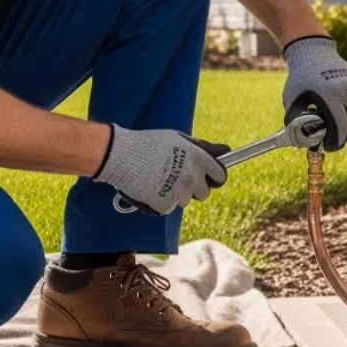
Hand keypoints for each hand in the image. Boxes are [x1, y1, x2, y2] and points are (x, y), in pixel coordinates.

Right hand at [95, 126, 229, 215]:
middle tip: (178, 178)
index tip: (211, 177)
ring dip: (175, 193)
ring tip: (158, 178)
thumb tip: (225, 151)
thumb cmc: (149, 144)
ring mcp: (179, 194)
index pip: (220, 175)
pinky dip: (160, 200)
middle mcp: (192, 178)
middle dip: (194, 188)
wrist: (121, 156)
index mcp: (199, 160)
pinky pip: (167, 207)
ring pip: (184, 200)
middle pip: (203, 193)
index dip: (214, 176)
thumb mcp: (179, 139)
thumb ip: (201, 148)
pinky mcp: (164, 206)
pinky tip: (149, 187)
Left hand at [281, 35, 346, 152]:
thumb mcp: (292, 100)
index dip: (334, 142)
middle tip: (334, 140)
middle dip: (344, 138)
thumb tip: (305, 144)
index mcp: (331, 95)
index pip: (340, 128)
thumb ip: (296, 123)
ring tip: (342, 131)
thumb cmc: (301, 80)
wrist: (315, 54)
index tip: (328, 145)